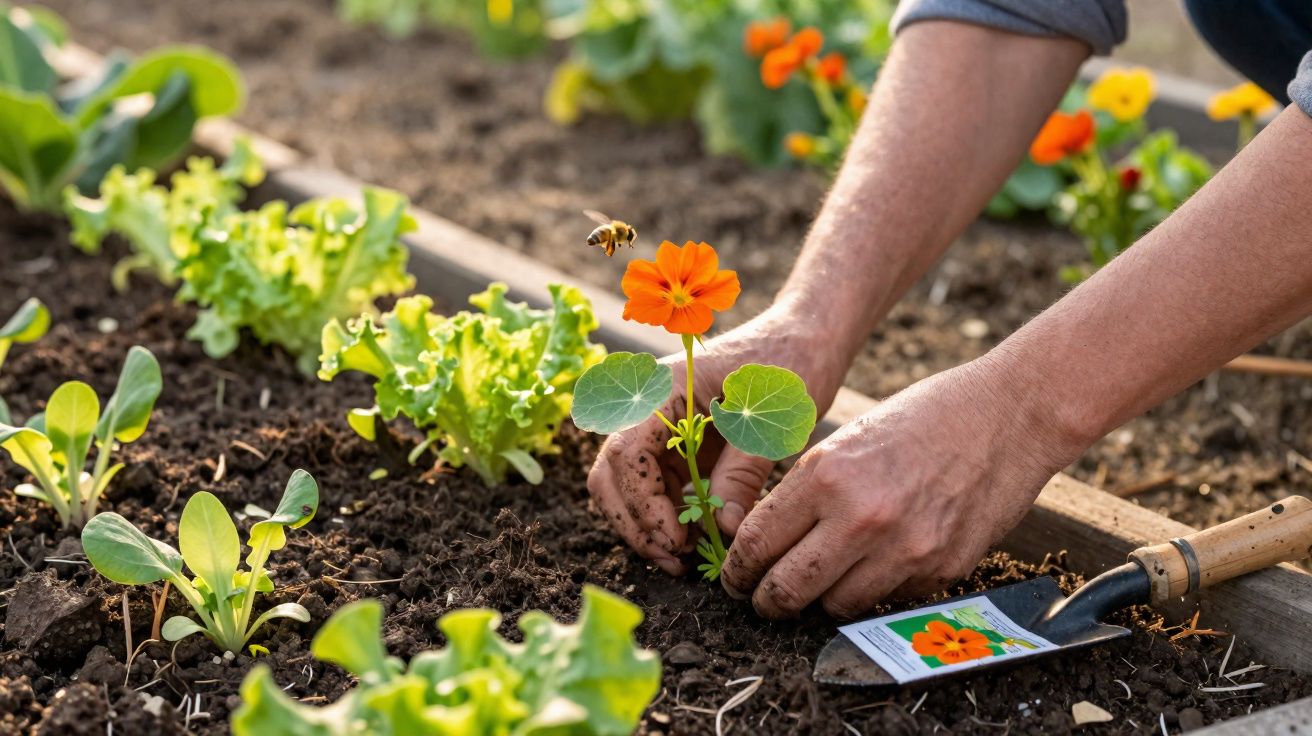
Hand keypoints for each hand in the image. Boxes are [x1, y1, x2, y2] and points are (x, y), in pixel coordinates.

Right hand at [586, 307, 844, 574]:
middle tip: (678, 561)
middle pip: (611, 474)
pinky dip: (665, 517)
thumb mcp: (770, 423)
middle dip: (636, 523)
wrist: (801, 343)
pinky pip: (653, 488)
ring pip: (625, 486)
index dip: (644, 504)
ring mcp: (656, 428)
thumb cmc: (788, 369)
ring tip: (686, 558)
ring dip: (647, 526)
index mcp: (663, 389)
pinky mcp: (673, 446)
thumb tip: (725, 529)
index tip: (678, 540)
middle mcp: (647, 408)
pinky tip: (695, 541)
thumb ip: (742, 474)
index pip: (627, 453)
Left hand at [719, 357, 1087, 618]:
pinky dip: (876, 591)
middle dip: (766, 601)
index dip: (736, 569)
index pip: (756, 543)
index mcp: (825, 475)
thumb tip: (765, 542)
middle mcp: (860, 518)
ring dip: (821, 600)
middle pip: (787, 589)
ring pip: (835, 606)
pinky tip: (879, 563)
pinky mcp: (942, 570)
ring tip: (821, 582)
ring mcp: (905, 550)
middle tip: (761, 600)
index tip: (733, 577)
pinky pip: (889, 600)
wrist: (1008, 415)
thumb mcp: (845, 441)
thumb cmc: (922, 418)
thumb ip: (806, 493)